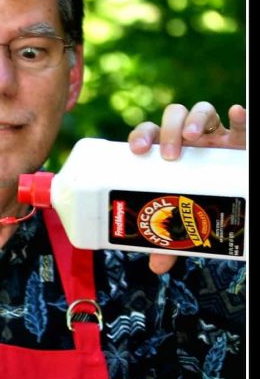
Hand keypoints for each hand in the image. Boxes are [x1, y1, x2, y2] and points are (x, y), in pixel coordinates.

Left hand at [127, 102, 246, 273]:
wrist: (238, 200)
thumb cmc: (206, 204)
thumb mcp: (188, 222)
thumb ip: (172, 241)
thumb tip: (156, 267)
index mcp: (171, 153)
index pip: (151, 134)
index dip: (141, 136)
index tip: (136, 150)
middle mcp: (192, 139)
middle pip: (172, 118)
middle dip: (166, 131)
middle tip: (168, 155)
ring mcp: (217, 135)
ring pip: (201, 111)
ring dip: (194, 119)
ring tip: (192, 136)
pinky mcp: (241, 138)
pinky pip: (240, 122)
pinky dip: (239, 116)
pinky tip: (235, 113)